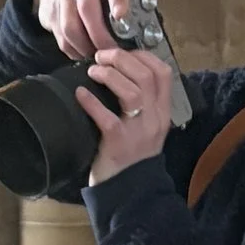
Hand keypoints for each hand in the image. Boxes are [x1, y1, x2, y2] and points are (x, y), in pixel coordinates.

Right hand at [36, 0, 158, 63]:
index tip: (121, 15)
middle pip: (87, 8)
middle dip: (99, 35)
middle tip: (111, 52)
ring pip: (70, 26)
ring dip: (85, 46)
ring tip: (97, 57)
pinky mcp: (51, 9)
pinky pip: (60, 36)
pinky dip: (73, 50)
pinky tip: (84, 54)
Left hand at [75, 42, 174, 184]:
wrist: (131, 193)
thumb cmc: (132, 158)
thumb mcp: (147, 128)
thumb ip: (142, 104)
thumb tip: (121, 74)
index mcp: (162, 113)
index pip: (164, 73)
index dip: (143, 55)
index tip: (124, 52)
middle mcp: (154, 119)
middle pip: (146, 76)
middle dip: (121, 58)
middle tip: (101, 57)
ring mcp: (138, 132)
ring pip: (131, 92)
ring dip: (109, 75)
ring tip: (93, 71)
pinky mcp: (118, 144)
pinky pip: (107, 117)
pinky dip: (91, 102)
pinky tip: (80, 94)